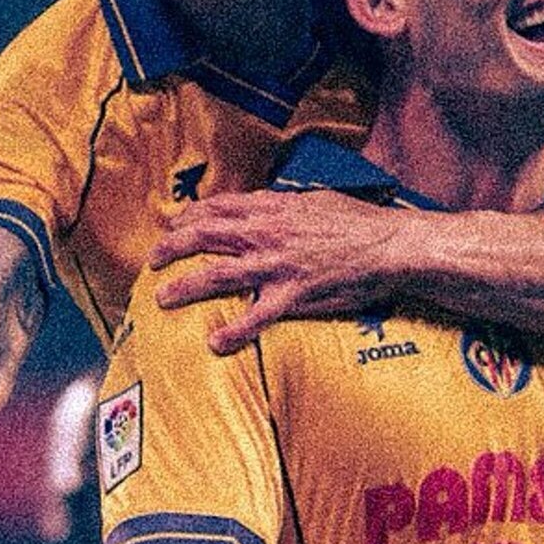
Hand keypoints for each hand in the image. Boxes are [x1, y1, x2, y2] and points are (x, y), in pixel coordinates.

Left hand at [147, 190, 406, 353]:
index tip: (173, 225)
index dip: (188, 216)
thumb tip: (264, 204)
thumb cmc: (359, 222)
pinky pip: (255, 317)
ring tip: (162, 298)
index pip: (217, 206)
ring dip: (184, 287)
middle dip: (170, 248)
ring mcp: (277, 265)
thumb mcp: (316, 200)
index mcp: (272, 208)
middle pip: (204, 236)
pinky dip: (233, 331)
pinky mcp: (293, 295)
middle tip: (152, 261)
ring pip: (216, 274)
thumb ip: (284, 204)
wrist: (391, 246)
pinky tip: (215, 342)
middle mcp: (267, 233)